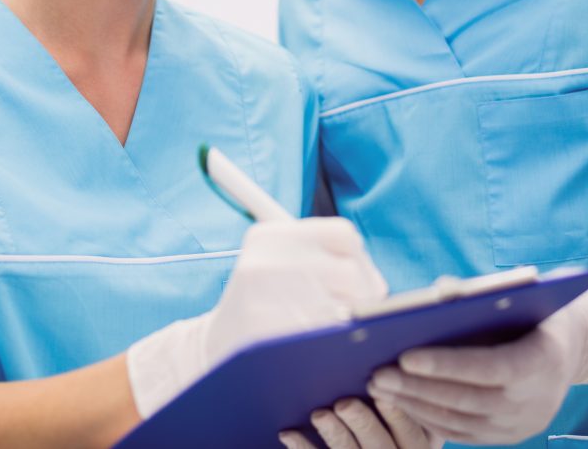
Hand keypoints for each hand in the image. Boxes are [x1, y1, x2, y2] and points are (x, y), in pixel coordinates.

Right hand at [128, 218, 387, 417]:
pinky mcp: (266, 334)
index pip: (344, 235)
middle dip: (365, 298)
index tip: (355, 284)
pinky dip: (336, 346)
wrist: (209, 352)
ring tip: (339, 334)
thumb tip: (379, 285)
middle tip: (355, 318)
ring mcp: (263, 297)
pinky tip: (326, 350)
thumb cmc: (260, 308)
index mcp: (270, 235)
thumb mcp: (275, 266)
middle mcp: (265, 259)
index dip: (360, 261)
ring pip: (345, 307)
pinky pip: (326, 338)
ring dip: (354, 326)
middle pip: (351, 273)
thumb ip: (321, 259)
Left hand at [279, 397, 442, 448]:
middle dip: (361, 423)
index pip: (410, 431)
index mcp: (414, 446)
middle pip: (379, 444)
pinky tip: (288, 432)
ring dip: (334, 434)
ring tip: (320, 415)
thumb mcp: (408, 425)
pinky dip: (302, 446)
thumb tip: (391, 362)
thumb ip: (407, 400)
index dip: (396, 413)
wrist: (368, 448)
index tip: (381, 393)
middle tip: (344, 404)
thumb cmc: (388, 429)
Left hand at [365, 289, 587, 444]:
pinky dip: (428, 418)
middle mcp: (535, 401)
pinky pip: (462, 433)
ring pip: (460, 421)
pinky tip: (401, 401)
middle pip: (468, 399)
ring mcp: (521, 425)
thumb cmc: (536, 309)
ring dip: (415, 404)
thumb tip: (438, 293)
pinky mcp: (507, 437)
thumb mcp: (522, 294)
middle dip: (417, 388)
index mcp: (543, 361)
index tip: (405, 356)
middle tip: (377, 374)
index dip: (447, 365)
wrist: (571, 349)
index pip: (490, 368)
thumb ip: (484, 295)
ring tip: (379, 386)